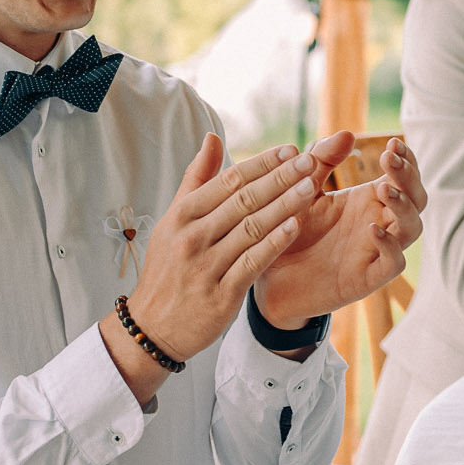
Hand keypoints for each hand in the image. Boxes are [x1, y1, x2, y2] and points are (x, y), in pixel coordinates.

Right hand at [98, 135, 325, 398]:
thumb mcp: (172, 221)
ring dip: (284, 205)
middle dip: (280, 178)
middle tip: (309, 161)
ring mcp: (205, 267)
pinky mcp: (220, 295)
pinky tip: (296, 226)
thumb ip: (196, 180)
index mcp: (181, 215)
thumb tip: (213, 138)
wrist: (152, 326)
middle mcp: (192, 237)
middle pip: (243, 200)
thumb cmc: (167, 269)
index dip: (261, 163)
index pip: (228, 181)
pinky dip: (275, 243)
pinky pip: (252, 263)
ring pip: (252, 229)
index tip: (289, 150)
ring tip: (311, 187)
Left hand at [254, 136, 427, 328]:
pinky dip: (389, 246)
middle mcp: (379, 223)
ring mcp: (375, 251)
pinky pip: (392, 263)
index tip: (393, 144)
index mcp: (367, 200)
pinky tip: (372, 229)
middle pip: (416, 198)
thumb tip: (346, 133)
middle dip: (409, 176)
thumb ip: (320, 162)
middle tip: (390, 158)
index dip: (405, 159)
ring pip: (412, 229)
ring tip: (383, 188)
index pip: (402, 176)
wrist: (265, 274)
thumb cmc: (288, 230)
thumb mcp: (302, 190)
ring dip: (404, 207)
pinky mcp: (366, 278)